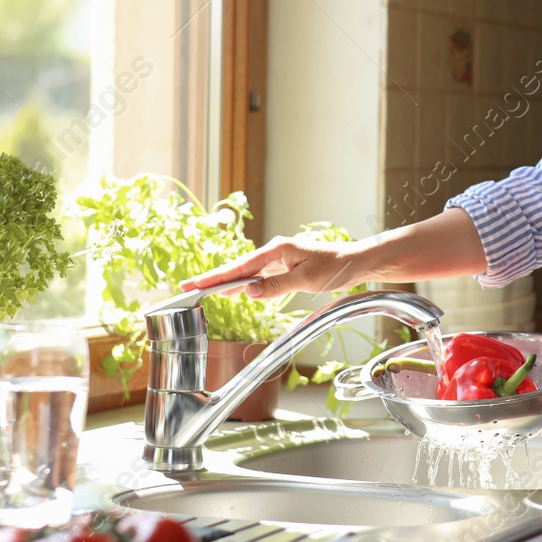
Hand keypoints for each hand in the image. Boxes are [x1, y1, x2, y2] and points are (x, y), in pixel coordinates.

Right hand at [180, 235, 365, 299]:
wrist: (355, 263)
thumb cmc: (335, 267)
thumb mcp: (306, 279)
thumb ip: (276, 286)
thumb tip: (249, 292)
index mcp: (276, 249)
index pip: (239, 267)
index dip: (215, 277)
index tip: (194, 284)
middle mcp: (274, 251)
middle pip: (237, 268)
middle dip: (212, 278)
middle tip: (186, 287)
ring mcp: (278, 259)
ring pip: (246, 273)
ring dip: (225, 283)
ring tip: (201, 291)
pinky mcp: (284, 267)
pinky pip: (258, 277)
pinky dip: (244, 285)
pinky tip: (232, 292)